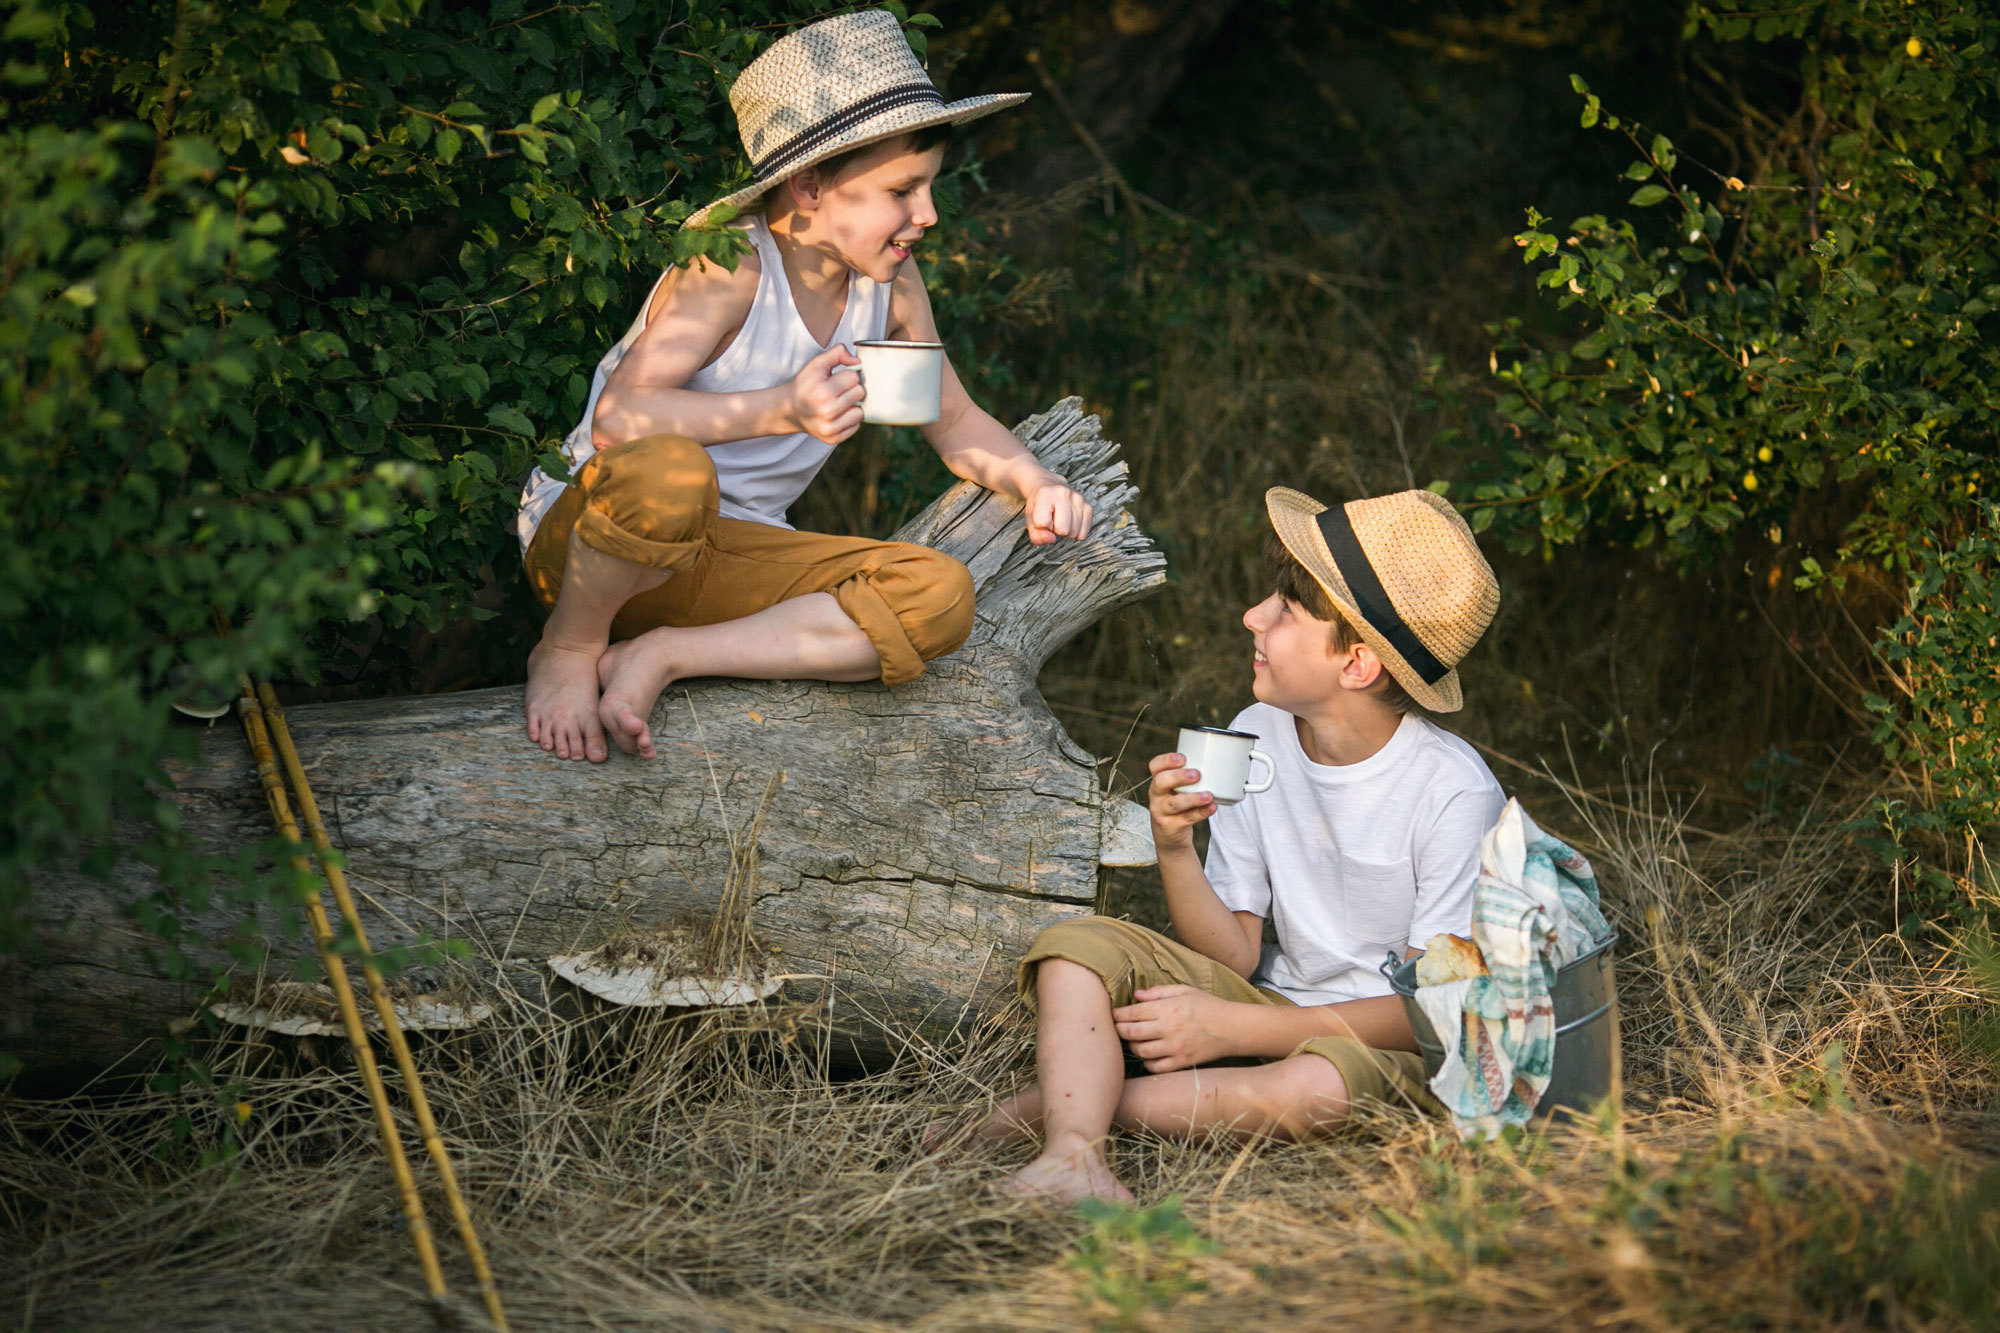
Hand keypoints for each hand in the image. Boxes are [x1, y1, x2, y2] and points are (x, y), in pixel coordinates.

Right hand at [789, 344, 864, 443]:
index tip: (836, 379)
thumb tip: (857, 362)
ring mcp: (829, 428)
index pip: (853, 377)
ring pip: (860, 412)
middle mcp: (826, 412)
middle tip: (837, 391)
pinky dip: (849, 419)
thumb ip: (837, 353)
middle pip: (860, 393)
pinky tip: (837, 415)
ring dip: (852, 406)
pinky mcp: (832, 439)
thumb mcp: (816, 364)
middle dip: (851, 389)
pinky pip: (856, 425)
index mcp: (821, 392)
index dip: (846, 375)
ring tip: (838, 403)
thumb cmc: (806, 385)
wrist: (790, 410)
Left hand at [1023, 477, 1092, 545]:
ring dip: (1066, 532)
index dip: (1041, 527)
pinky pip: (1083, 534)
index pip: (1042, 523)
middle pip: (1062, 530)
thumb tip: (1052, 539)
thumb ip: (1036, 535)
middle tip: (1052, 520)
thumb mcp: (1029, 519)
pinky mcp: (1088, 506)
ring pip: (1073, 533)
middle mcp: (1064, 494)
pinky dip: (1075, 532)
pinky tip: (1070, 522)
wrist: (1049, 487)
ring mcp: (1078, 499)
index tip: (1041, 518)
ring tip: (1061, 520)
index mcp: (1046, 494)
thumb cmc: (1038, 505)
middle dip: (1055, 531)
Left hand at [1113, 985, 1237, 1071]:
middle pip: (1131, 1033)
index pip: (1132, 1013)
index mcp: (1168, 1008)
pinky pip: (1155, 1067)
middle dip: (1118, 1030)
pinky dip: (1147, 1062)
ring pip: (1140, 1051)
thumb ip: (1159, 992)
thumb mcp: (1185, 990)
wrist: (1232, 1028)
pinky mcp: (1181, 1062)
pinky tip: (1149, 1054)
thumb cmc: (1208, 1006)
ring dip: (1132, 1046)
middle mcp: (1169, 1029)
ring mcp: (1175, 1048)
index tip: (1113, 1014)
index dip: (1117, 1014)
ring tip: (1134, 1040)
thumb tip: (1137, 995)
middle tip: (1116, 1028)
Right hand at [1146, 750, 1215, 852]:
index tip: (1183, 758)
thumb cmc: (1178, 806)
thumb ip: (1189, 779)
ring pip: (1174, 803)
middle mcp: (1156, 796)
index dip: (1166, 760)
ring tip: (1208, 795)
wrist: (1170, 837)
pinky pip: (1186, 819)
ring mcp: (1161, 812)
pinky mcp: (1170, 827)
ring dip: (1193, 798)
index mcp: (1158, 782)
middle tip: (1197, 774)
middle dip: (1178, 776)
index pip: (1155, 766)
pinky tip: (1212, 807)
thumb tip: (1219, 763)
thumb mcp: (1176, 791)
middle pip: (1160, 782)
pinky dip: (1201, 813)